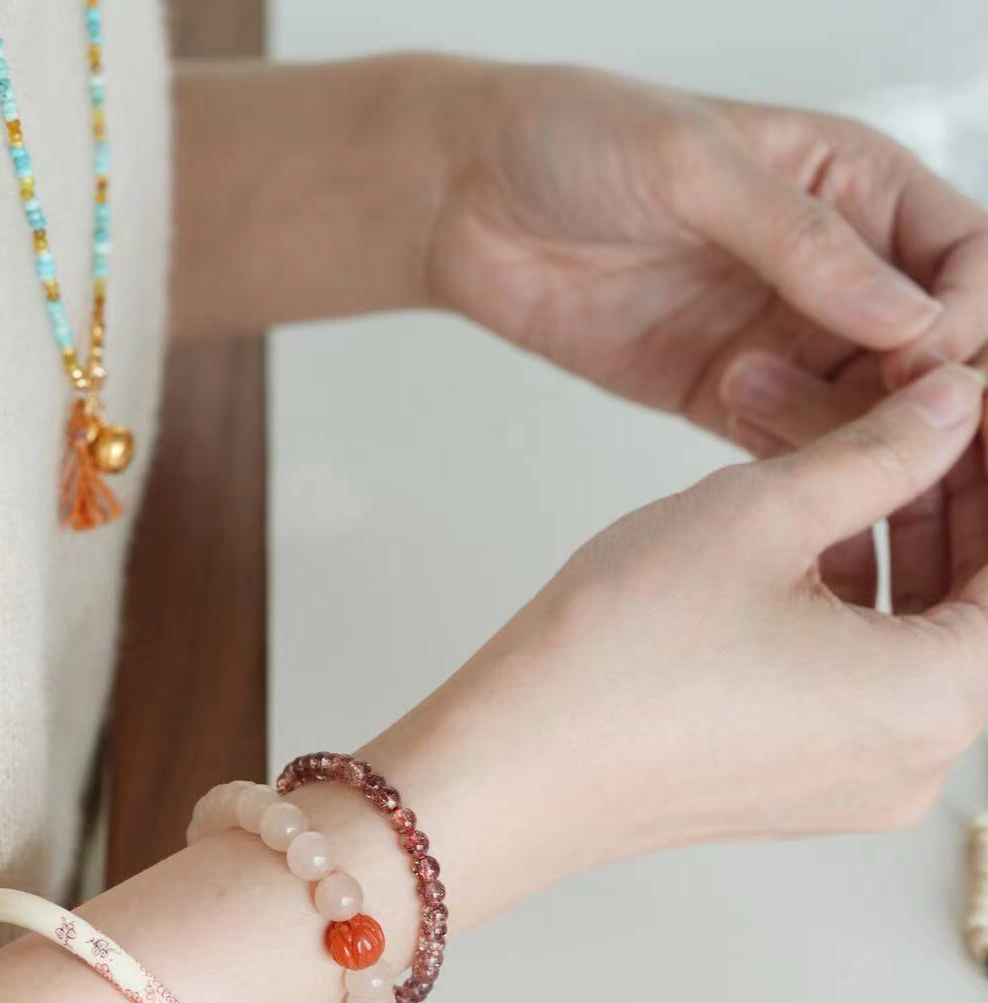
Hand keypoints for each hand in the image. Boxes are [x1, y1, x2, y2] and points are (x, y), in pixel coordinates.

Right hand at [368, 364, 987, 928]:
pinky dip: (857, 597)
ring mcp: (855, 783)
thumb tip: (950, 404)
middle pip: (977, 604)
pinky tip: (811, 524)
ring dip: (903, 539)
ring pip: (919, 635)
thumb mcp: (760, 516)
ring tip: (852, 447)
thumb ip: (880, 451)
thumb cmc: (614, 663)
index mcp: (931, 702)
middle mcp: (913, 762)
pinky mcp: (800, 783)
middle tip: (921, 406)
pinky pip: (864, 676)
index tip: (967, 406)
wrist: (506, 769)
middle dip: (955, 496)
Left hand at [427, 65, 987, 442]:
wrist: (468, 199)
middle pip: (930, 347)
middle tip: (896, 438)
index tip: (931, 364)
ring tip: (775, 411)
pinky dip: (788, 458)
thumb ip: (802, 241)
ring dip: (846, 431)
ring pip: (864, 408)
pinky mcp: (725, 394)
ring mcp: (782, 336)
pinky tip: (752, 447)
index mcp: (854, 184)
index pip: (966, 258)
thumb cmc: (575, 140)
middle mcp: (833, 267)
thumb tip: (912, 317)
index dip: (967, 318)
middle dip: (925, 396)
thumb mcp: (694, 165)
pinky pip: (788, 443)